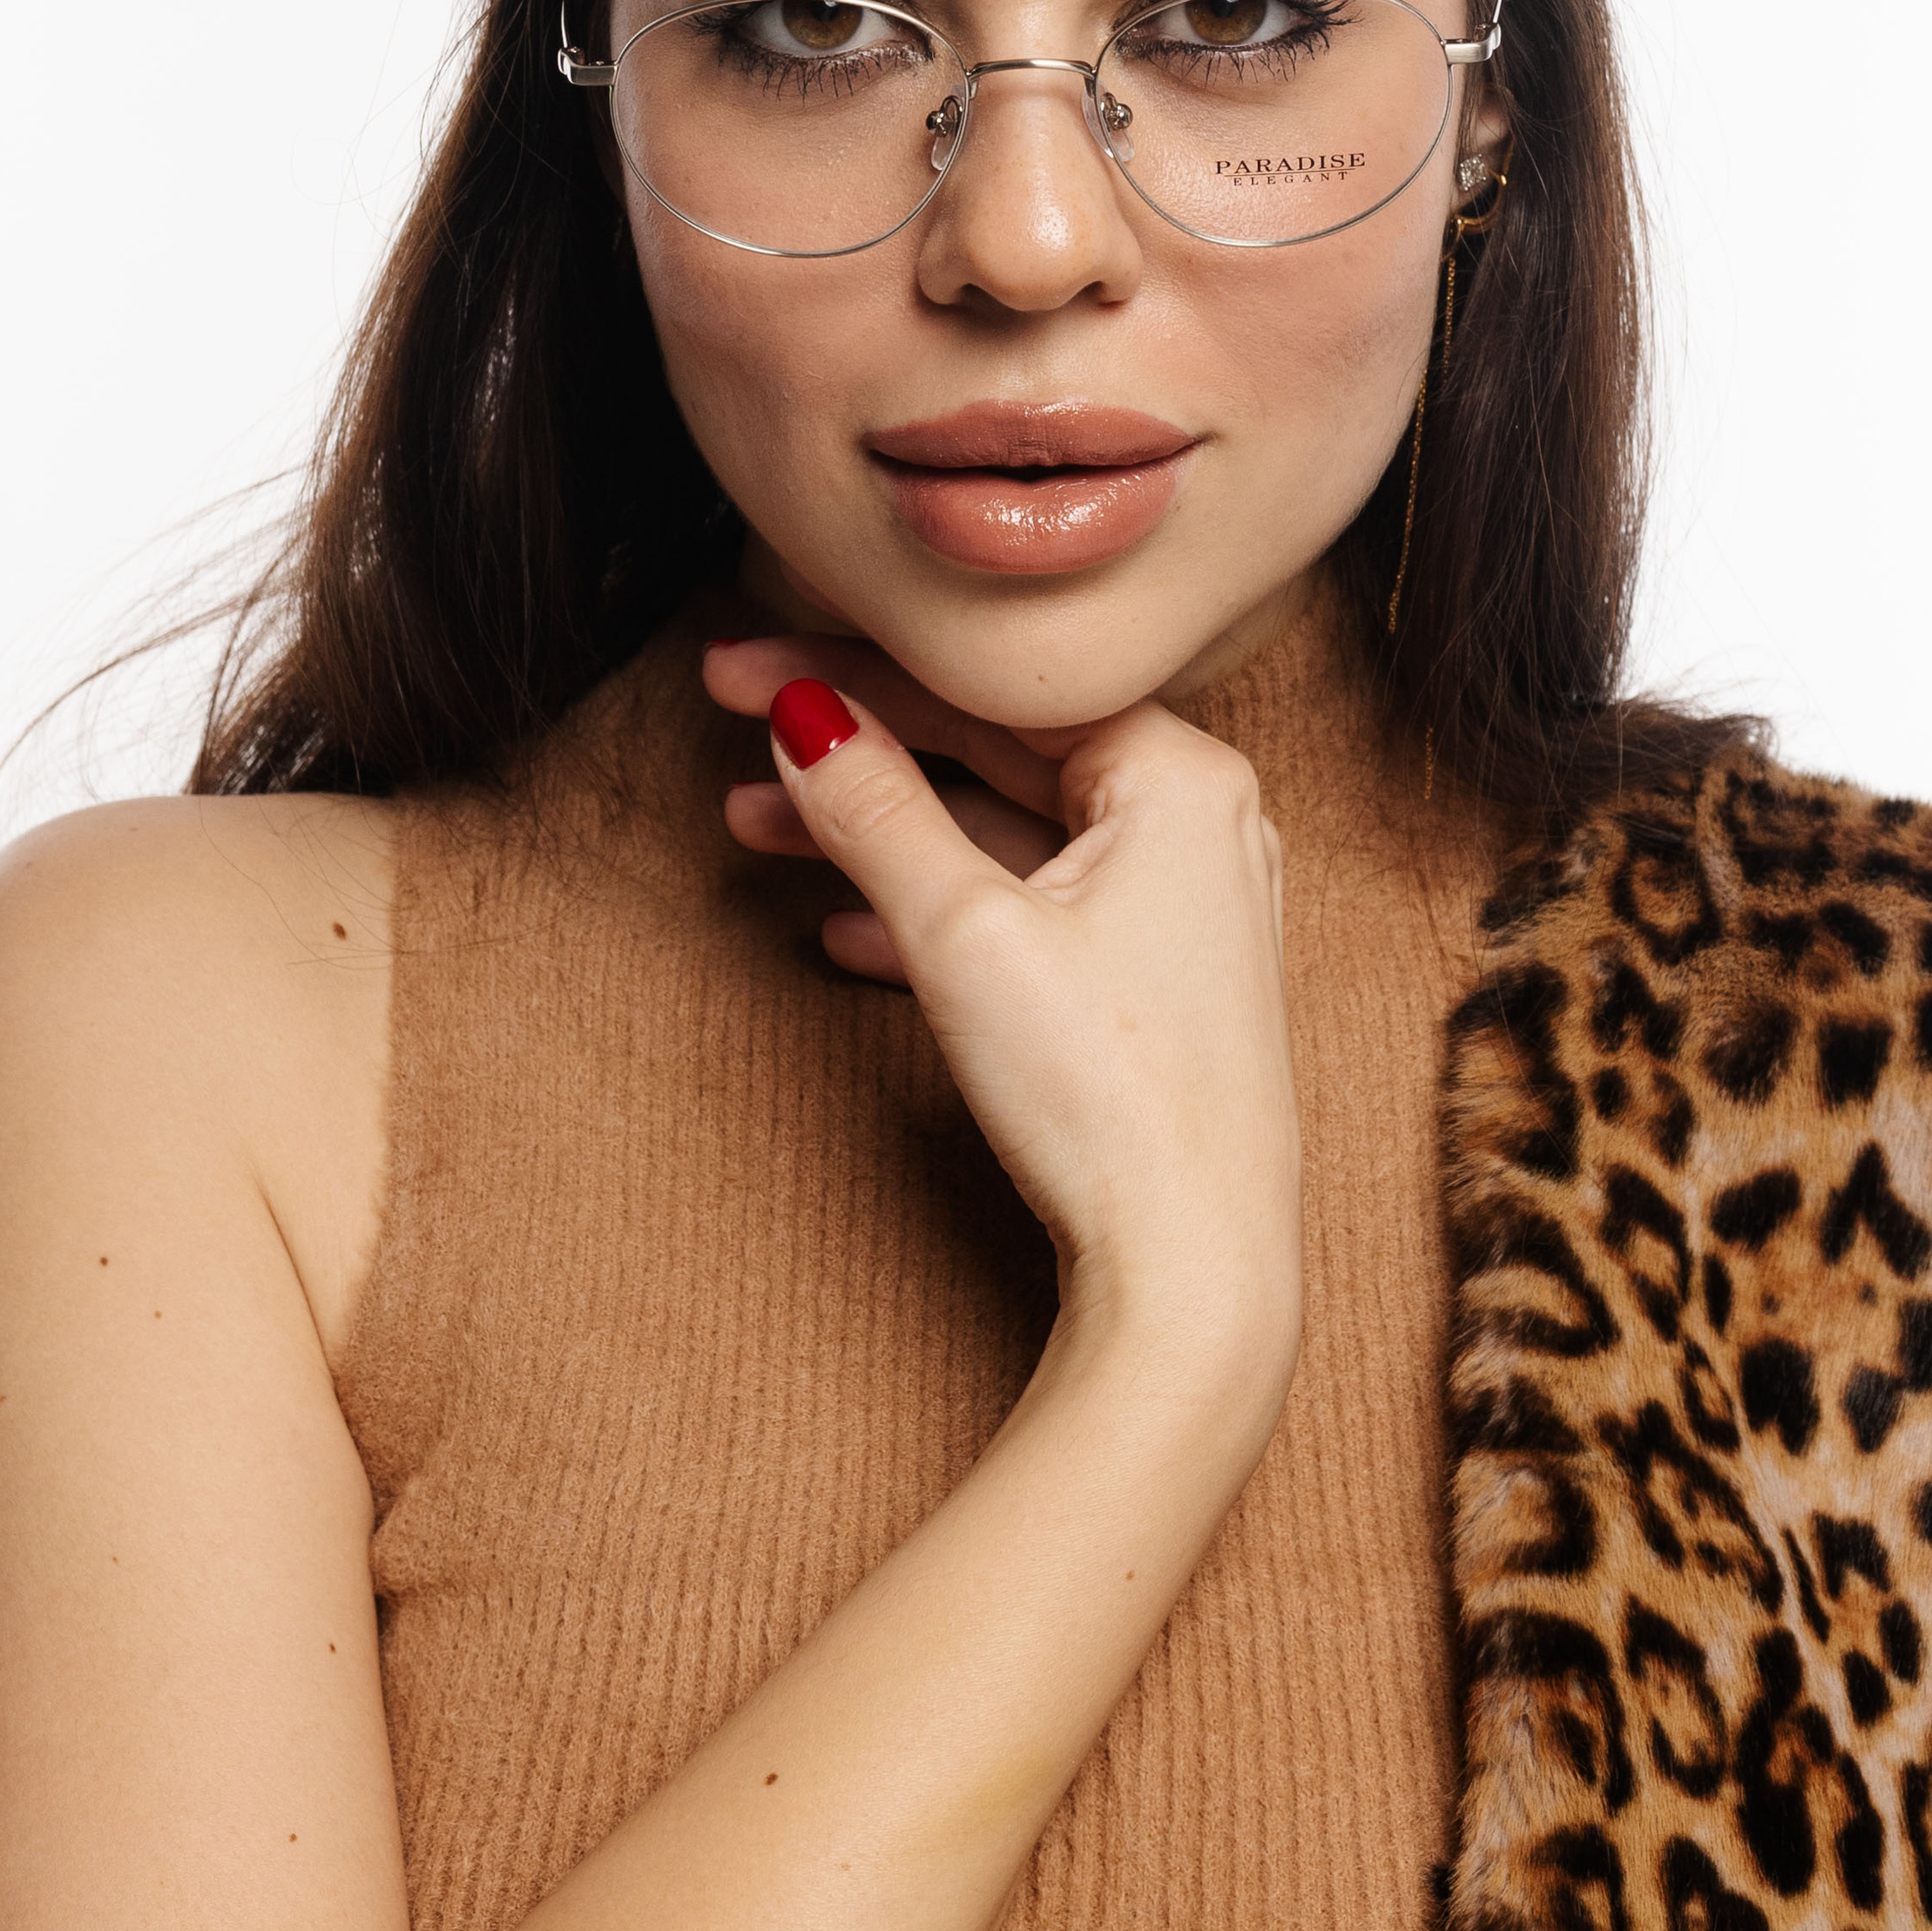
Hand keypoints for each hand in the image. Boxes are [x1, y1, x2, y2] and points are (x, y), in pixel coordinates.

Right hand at [703, 637, 1300, 1357]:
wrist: (1192, 1268)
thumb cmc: (1107, 1095)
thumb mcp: (967, 934)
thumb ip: (878, 812)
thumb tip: (802, 716)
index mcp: (1179, 776)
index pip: (991, 687)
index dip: (851, 667)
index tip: (742, 662)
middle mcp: (1199, 821)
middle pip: (995, 748)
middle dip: (856, 745)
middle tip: (733, 713)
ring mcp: (1182, 904)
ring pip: (1003, 833)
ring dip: (880, 833)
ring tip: (757, 825)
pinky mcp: (1155, 979)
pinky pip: (1030, 909)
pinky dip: (937, 910)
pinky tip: (841, 930)